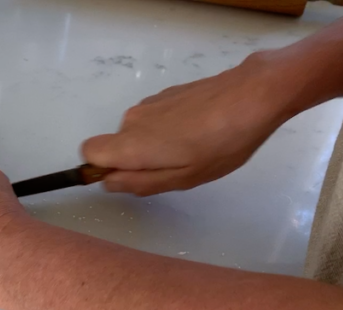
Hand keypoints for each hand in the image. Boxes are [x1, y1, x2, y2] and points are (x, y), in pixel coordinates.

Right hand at [82, 54, 291, 195]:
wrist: (254, 94)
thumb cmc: (221, 143)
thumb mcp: (183, 178)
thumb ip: (140, 183)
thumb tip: (108, 182)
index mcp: (131, 145)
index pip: (88, 152)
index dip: (103, 167)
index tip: (132, 175)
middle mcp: (132, 120)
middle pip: (117, 145)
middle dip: (138, 159)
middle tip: (177, 166)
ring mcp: (150, 103)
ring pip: (139, 131)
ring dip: (157, 143)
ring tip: (196, 147)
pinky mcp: (168, 93)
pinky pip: (156, 118)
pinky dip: (171, 127)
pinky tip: (202, 128)